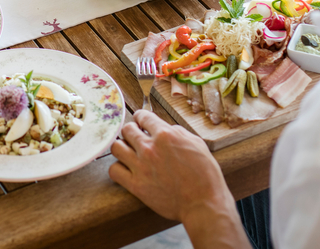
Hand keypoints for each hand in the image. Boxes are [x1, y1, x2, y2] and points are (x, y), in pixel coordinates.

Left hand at [109, 111, 247, 247]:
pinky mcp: (136, 186)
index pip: (142, 116)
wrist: (203, 204)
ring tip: (129, 153)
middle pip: (126, 129)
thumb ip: (178, 132)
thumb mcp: (197, 144)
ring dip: (122, 148)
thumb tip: (166, 128)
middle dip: (131, 132)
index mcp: (165, 135)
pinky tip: (126, 170)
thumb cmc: (205, 175)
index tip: (141, 123)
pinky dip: (118, 168)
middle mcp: (150, 148)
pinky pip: (114, 170)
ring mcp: (141, 167)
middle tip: (136, 139)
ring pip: (115, 147)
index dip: (141, 118)